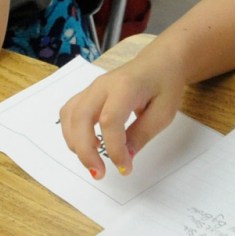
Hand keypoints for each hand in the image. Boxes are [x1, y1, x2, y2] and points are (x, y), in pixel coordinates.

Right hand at [59, 53, 186, 177]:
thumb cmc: (164, 85)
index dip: (114, 148)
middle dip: (85, 150)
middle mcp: (102, 85)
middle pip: (81, 118)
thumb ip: (142, 135)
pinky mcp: (88, 94)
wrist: (160, 62)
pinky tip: (87, 146)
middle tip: (98, 174)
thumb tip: (125, 158)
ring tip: (93, 163)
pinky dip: (72, 133)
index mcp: (125, 86)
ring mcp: (92, 88)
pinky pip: (70, 113)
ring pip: (70, 116)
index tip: (125, 168)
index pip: (110, 120)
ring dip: (75, 143)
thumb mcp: (163, 113)